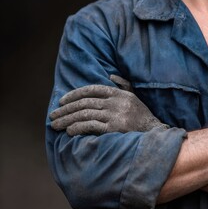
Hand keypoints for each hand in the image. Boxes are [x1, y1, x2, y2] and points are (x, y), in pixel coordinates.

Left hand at [49, 75, 168, 135]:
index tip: (61, 101)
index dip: (74, 94)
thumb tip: (110, 76)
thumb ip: (123, 85)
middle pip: (84, 103)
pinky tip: (69, 131)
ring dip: (67, 120)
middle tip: (53, 115)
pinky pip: (91, 126)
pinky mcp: (114, 128)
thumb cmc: (142, 116)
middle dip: (65, 109)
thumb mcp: (135, 96)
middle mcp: (115, 102)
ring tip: (56, 125)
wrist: (154, 132)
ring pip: (84, 114)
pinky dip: (78, 128)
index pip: (91, 90)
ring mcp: (115, 115)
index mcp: (118, 93)